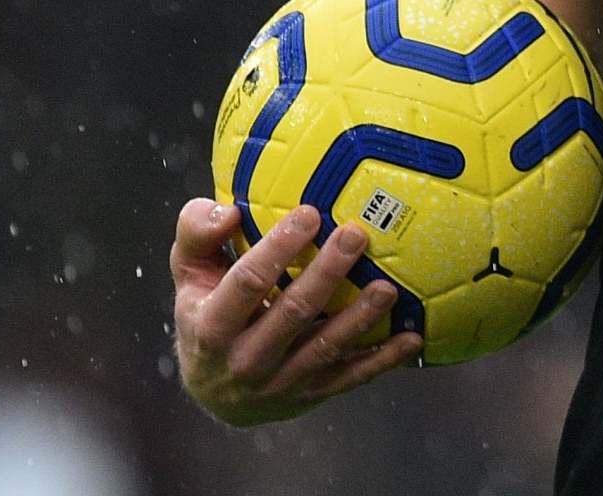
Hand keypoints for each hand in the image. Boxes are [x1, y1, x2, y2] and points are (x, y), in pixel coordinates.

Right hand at [170, 200, 420, 425]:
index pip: (246, 283)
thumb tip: (228, 208)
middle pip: (292, 313)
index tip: (309, 213)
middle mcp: (246, 360)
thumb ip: (198, 236)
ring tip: (388, 287)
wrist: (214, 394)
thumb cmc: (206, 313)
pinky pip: (351, 378)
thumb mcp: (189, 274)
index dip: (277, 248)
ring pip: (325, 349)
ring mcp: (280, 382)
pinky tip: (413, 338)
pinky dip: (383, 360)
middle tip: (356, 235)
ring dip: (360, 318)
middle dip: (326, 273)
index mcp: (212, 326)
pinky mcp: (311, 395)